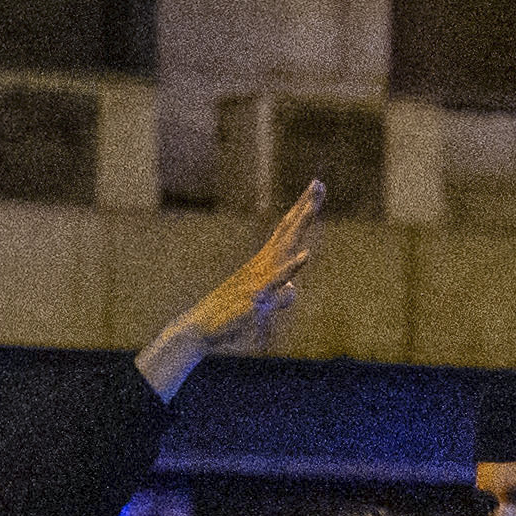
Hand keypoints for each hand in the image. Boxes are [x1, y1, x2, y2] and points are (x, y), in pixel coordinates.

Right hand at [140, 184, 323, 395]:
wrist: (197, 332)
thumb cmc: (228, 320)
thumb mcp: (260, 307)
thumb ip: (279, 298)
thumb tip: (292, 290)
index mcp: (264, 265)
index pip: (286, 233)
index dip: (301, 211)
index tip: (315, 187)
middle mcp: (262, 266)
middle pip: (288, 232)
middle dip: (304, 208)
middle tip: (318, 183)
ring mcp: (259, 278)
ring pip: (284, 248)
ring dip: (299, 227)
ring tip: (313, 206)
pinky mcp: (256, 294)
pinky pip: (277, 278)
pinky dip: (292, 265)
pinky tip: (306, 254)